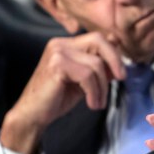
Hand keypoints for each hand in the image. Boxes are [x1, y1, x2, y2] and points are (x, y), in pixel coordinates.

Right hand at [1, 32, 124, 153]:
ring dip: (102, 87)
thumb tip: (120, 52)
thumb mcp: (85, 79)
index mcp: (67, 44)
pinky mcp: (56, 65)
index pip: (98, 38)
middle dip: (114, 60)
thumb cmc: (57, 97)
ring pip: (95, 64)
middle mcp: (60, 44)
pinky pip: (87, 76)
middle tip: (121, 78)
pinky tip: (92, 103)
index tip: (121, 73)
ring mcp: (57, 53)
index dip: (114, 54)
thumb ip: (100, 66)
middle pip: (99, 41)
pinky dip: (94, 92)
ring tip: (98, 102)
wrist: (32, 115)